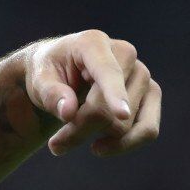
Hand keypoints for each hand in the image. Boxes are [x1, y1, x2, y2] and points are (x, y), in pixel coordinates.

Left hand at [23, 30, 161, 156]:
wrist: (61, 70)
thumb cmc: (48, 72)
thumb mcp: (38, 80)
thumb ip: (50, 94)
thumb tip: (68, 112)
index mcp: (93, 43)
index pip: (107, 72)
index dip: (114, 93)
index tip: (121, 114)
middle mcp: (125, 53)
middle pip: (109, 107)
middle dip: (81, 129)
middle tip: (55, 144)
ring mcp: (142, 74)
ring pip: (127, 123)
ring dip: (97, 138)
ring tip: (68, 140)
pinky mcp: (151, 93)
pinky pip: (148, 129)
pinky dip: (124, 145)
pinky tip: (98, 147)